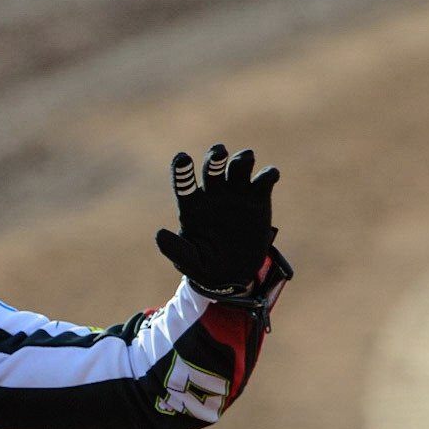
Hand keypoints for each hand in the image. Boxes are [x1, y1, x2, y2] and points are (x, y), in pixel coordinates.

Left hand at [155, 144, 279, 295]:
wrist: (234, 275)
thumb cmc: (205, 265)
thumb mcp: (190, 261)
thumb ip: (176, 249)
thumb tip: (159, 234)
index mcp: (192, 205)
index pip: (184, 183)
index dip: (182, 170)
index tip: (182, 158)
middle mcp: (213, 194)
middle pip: (212, 167)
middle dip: (214, 158)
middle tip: (218, 153)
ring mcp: (236, 193)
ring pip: (238, 166)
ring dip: (242, 159)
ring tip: (244, 160)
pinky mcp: (259, 198)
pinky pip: (264, 179)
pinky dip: (268, 174)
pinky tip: (269, 176)